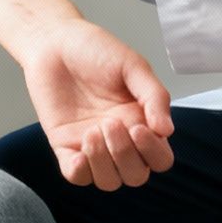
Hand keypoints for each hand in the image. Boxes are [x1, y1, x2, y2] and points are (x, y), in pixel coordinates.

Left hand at [23, 18, 175, 189]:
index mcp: (141, 120)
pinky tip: (78, 150)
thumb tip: (167, 130)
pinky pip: (76, 176)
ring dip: (103, 163)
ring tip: (91, 131)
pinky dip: (80, 171)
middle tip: (110, 123)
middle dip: (126, 156)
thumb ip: (153, 95)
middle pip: (136, 175)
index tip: (138, 127)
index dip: (153, 152)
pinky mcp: (65, 145)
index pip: (159, 158)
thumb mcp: (132, 65)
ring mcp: (92, 145)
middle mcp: (120, 138)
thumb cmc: (95, 49)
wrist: (54, 41)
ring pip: (109, 181)